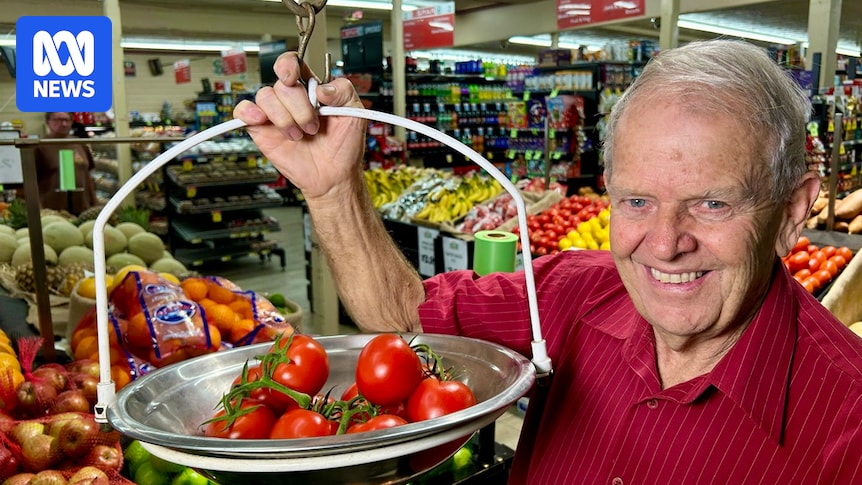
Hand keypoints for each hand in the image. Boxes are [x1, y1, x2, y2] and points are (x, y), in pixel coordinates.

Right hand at [233, 52, 366, 199]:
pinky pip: (243, 111)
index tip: (292, 78)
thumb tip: (322, 89)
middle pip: (281, 85)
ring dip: (283, 118)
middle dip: (299, 108)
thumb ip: (344, 93)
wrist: (334, 177)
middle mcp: (291, 98)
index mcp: (311, 88)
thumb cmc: (344, 146)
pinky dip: (248, 112)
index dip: (288, 65)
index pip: (292, 63)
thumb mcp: (355, 115)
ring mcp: (275, 114)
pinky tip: (261, 121)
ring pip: (264, 96)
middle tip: (312, 127)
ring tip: (298, 135)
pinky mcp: (262, 130)